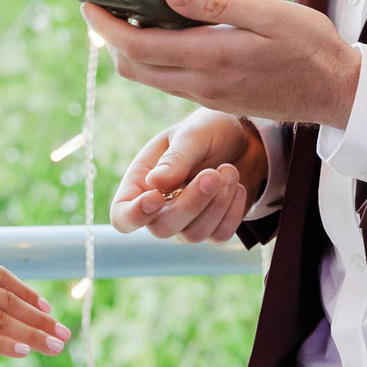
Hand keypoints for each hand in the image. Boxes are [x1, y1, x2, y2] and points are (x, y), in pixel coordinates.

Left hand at [81, 0, 359, 127]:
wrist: (338, 92)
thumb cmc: (311, 45)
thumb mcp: (269, 13)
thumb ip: (217, 2)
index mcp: (211, 58)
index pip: (136, 46)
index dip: (104, 25)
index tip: (87, 2)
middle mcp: (202, 83)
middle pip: (132, 67)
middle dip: (108, 39)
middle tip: (99, 7)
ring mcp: (208, 96)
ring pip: (149, 77)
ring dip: (129, 51)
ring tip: (125, 17)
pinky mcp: (217, 100)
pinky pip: (170, 82)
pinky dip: (153, 60)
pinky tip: (164, 37)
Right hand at [108, 109, 265, 243]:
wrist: (244, 137)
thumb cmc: (209, 130)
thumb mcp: (193, 135)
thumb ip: (175, 158)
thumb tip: (154, 183)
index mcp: (142, 182)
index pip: (122, 215)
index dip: (134, 215)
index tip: (156, 198)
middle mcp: (160, 207)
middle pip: (162, 228)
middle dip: (191, 204)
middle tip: (213, 174)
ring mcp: (186, 222)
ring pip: (193, 235)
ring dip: (216, 204)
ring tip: (229, 170)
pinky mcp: (213, 228)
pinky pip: (219, 235)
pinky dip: (232, 212)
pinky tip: (237, 187)